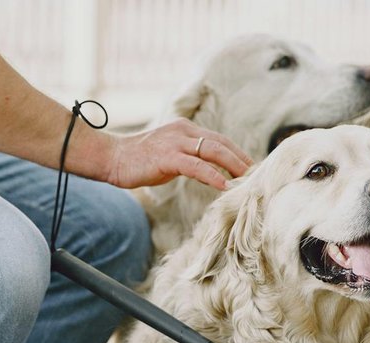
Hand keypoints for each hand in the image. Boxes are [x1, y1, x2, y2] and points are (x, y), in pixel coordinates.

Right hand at [101, 118, 252, 190]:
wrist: (112, 158)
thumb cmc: (139, 160)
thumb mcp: (169, 157)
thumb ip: (189, 160)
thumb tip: (210, 173)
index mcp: (185, 129)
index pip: (218, 139)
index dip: (237, 152)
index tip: (251, 167)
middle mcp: (183, 131)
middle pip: (221, 143)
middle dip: (241, 159)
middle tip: (257, 174)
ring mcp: (176, 143)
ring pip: (213, 151)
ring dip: (233, 166)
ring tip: (247, 179)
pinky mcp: (167, 157)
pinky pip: (196, 166)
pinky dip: (212, 175)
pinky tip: (224, 185)